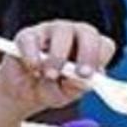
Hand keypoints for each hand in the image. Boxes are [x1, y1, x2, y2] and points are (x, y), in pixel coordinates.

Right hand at [0, 20, 116, 111]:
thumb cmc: (48, 89)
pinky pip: (32, 39)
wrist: (21, 92)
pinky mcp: (27, 36)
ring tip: (50, 76)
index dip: (101, 57)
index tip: (91, 74)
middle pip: (88, 32)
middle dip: (87, 53)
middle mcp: (72, 35)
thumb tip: (81, 81)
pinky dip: (33, 55)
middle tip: (80, 73)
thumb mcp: (63, 95)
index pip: (104, 45)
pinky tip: (33, 68)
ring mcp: (49, 31)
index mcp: (88, 49)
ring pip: (62, 31)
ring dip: (58, 56)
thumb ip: (74, 88)